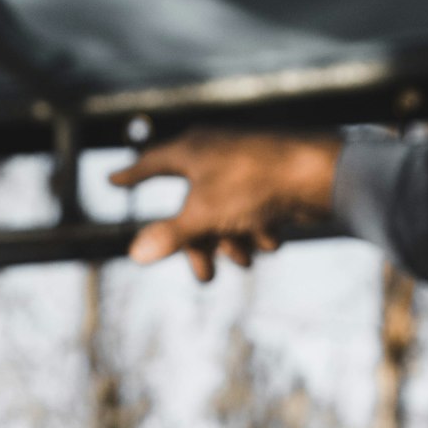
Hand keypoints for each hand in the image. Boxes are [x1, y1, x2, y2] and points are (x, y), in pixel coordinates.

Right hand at [110, 129, 340, 281]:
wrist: (315, 175)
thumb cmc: (253, 186)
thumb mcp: (203, 216)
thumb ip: (169, 236)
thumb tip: (136, 255)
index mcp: (192, 150)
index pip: (151, 164)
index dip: (132, 176)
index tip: (112, 180)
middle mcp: (215, 155)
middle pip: (191, 210)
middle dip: (199, 246)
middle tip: (206, 277)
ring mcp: (242, 170)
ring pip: (223, 218)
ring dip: (233, 243)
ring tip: (247, 253)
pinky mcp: (268, 184)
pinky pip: (251, 216)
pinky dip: (258, 231)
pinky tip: (272, 234)